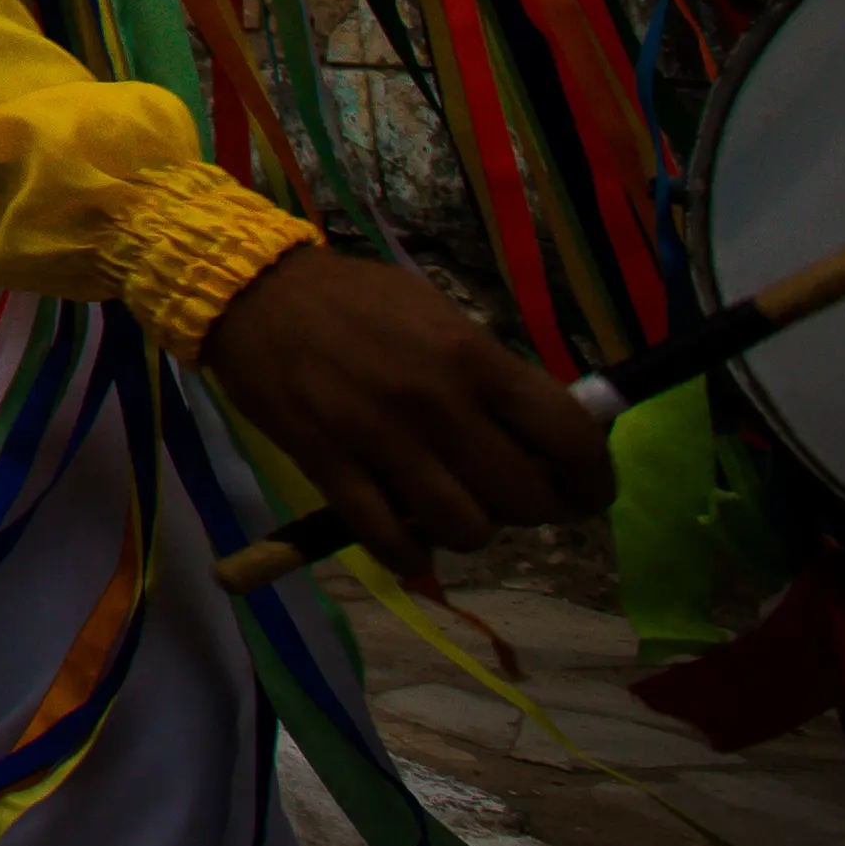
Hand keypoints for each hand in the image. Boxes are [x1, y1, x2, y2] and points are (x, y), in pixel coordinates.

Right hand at [195, 245, 611, 565]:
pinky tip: (406, 536)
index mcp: (473, 358)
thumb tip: (549, 434)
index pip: (568, 440)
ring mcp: (380, 440)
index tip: (584, 492)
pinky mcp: (329, 467)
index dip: (592, 481)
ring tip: (454, 508)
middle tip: (510, 496)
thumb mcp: (439, 315)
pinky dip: (409, 552)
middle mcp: (437, 404)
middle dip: (531, 509)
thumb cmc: (356, 300)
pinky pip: (390, 540)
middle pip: (525, 499)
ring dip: (469, 529)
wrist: (252, 292)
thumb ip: (494, 373)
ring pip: (465, 529)